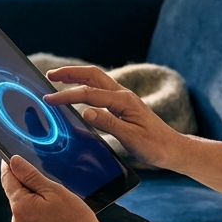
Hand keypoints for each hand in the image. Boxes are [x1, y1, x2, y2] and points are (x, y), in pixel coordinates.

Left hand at [0, 155, 109, 221]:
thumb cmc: (74, 219)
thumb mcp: (53, 190)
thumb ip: (30, 175)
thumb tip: (13, 161)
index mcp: (20, 206)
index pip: (7, 179)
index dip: (9, 166)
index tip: (11, 157)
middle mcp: (17, 220)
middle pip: (15, 193)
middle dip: (26, 183)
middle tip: (45, 178)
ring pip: (24, 206)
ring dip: (33, 198)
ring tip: (55, 199)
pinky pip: (31, 218)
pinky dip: (38, 211)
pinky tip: (55, 213)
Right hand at [43, 65, 186, 169]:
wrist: (172, 148)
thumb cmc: (154, 146)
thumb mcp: (130, 138)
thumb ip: (108, 124)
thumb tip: (85, 112)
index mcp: (124, 101)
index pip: (89, 94)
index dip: (66, 95)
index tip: (49, 99)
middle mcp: (123, 95)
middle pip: (92, 75)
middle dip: (70, 73)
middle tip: (49, 74)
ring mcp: (124, 98)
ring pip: (96, 80)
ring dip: (77, 76)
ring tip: (58, 78)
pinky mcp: (123, 105)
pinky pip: (100, 90)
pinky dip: (85, 86)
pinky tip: (78, 92)